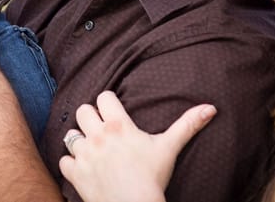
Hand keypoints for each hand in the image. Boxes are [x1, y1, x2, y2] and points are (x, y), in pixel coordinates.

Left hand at [59, 91, 215, 201]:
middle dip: (90, 119)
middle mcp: (98, 136)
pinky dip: (71, 164)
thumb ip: (188, 125)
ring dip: (79, 141)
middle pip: (82, 110)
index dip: (108, 103)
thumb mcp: (169, 148)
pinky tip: (84, 168)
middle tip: (101, 131)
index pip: (104, 96)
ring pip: (70, 135)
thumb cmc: (153, 178)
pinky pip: (63, 160)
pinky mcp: (75, 174)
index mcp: (118, 126)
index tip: (115, 114)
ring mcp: (84, 155)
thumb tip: (211, 108)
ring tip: (92, 149)